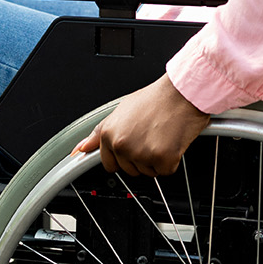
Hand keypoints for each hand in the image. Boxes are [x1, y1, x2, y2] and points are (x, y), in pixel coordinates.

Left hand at [72, 75, 210, 176]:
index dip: (124, 156)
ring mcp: (141, 153)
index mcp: (110, 133)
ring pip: (148, 172)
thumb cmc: (156, 98)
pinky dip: (172, 160)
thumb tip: (79, 149)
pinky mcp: (162, 159)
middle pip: (130, 170)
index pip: (109, 164)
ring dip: (156, 159)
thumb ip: (99, 133)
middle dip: (141, 158)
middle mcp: (122, 145)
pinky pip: (165, 171)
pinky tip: (172, 141)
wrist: (183, 91)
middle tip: (151, 134)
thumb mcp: (121, 110)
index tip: (134, 145)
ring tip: (162, 135)